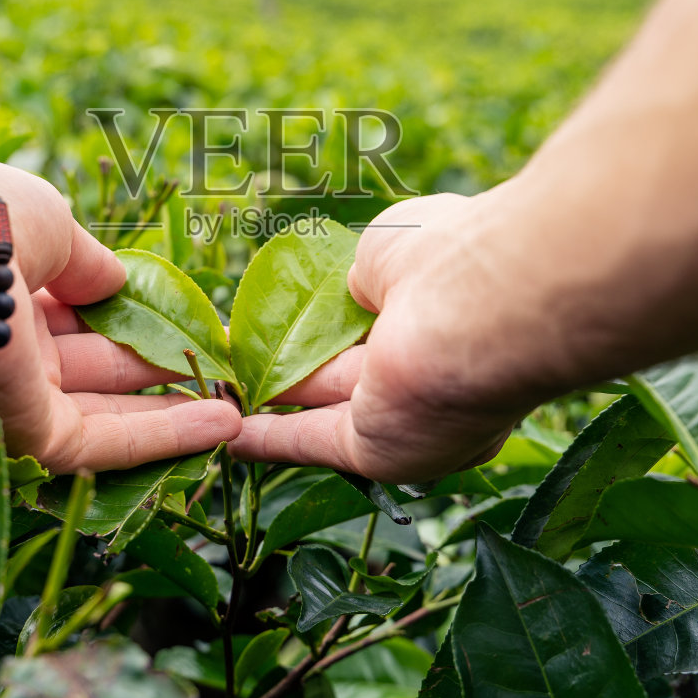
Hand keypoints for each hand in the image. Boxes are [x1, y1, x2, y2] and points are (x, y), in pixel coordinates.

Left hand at [0, 165, 240, 473]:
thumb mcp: (49, 225)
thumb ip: (87, 262)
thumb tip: (117, 281)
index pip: (70, 309)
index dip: (125, 312)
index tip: (179, 316)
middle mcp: (2, 344)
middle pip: (93, 364)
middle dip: (157, 365)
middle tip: (221, 365)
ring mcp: (14, 392)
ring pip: (107, 409)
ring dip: (173, 407)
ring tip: (239, 404)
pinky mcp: (27, 434)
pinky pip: (106, 441)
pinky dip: (166, 434)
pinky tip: (223, 423)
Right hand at [231, 193, 529, 482]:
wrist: (482, 305)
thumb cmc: (449, 255)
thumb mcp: (395, 248)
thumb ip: (370, 274)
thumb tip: (355, 291)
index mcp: (444, 320)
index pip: (379, 329)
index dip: (331, 323)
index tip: (285, 313)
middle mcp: (429, 376)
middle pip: (344, 373)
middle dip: (290, 363)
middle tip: (235, 353)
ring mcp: (403, 417)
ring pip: (320, 406)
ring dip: (268, 400)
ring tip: (215, 389)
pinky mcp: (375, 450)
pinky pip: (310, 441)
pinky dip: (269, 439)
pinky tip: (231, 433)